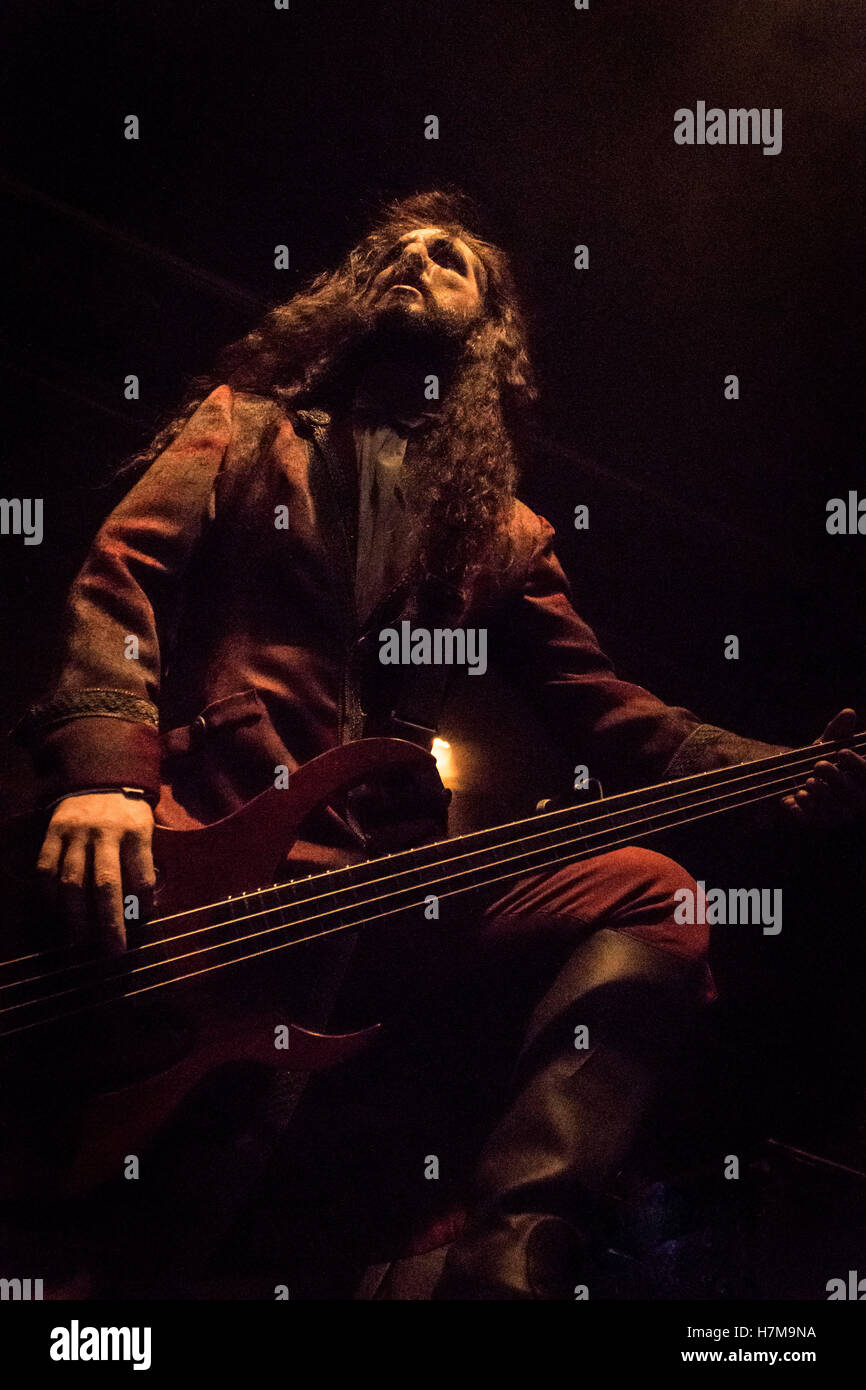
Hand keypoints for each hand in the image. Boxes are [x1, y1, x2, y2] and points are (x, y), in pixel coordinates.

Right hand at [36, 792, 155, 953]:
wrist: (97, 778)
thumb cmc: (127, 813)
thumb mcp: (146, 828)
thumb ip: (144, 862)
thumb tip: (145, 906)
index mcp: (135, 832)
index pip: (142, 875)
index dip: (144, 902)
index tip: (143, 920)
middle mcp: (105, 833)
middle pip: (106, 884)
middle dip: (109, 922)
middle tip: (113, 950)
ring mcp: (76, 833)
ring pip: (72, 881)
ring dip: (76, 916)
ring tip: (81, 941)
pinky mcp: (53, 832)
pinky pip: (47, 869)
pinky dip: (50, 894)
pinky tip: (56, 912)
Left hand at [781, 708, 865, 828]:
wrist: (792, 780)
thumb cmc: (818, 761)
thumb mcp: (826, 744)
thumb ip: (838, 731)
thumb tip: (849, 712)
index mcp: (862, 780)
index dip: (858, 764)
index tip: (842, 752)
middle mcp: (855, 800)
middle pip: (852, 793)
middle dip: (836, 778)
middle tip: (819, 765)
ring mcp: (838, 814)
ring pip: (835, 810)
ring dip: (821, 795)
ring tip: (808, 782)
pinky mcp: (819, 824)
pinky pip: (815, 821)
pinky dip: (804, 810)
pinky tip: (794, 797)